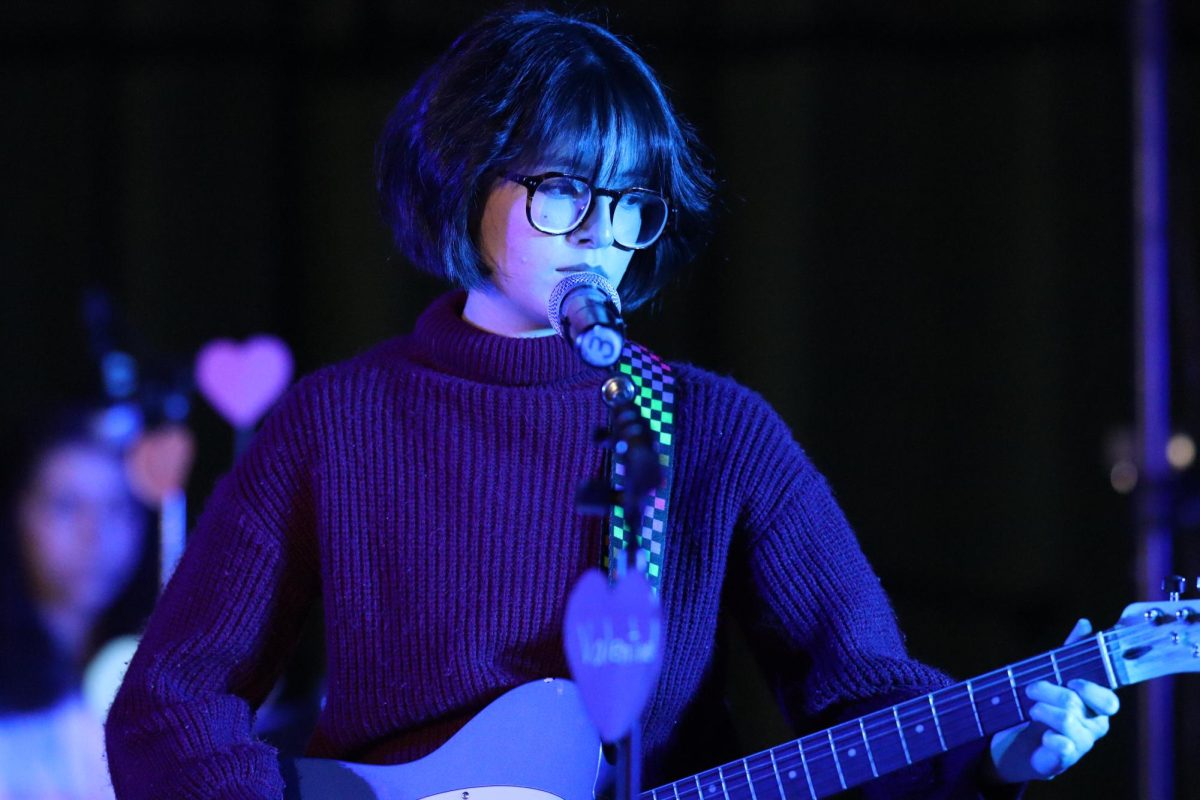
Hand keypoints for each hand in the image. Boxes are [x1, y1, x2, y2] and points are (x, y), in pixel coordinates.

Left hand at [988, 618, 1119, 783]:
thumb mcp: (1054, 676)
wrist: (1018, 742)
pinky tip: (1042, 736)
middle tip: (1031, 688)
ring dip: (1042, 710)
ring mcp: (1081, 744)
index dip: (1092, 688)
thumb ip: (1070, 653)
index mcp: (1095, 704)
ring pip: (1067, 721)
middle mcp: (1094, 724)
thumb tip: (1085, 623)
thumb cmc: (1044, 704)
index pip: (1109, 699)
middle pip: (1081, 705)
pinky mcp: (1064, 760)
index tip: (1071, 680)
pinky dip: (1050, 739)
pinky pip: (1064, 749)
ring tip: (1029, 708)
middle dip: (1054, 692)